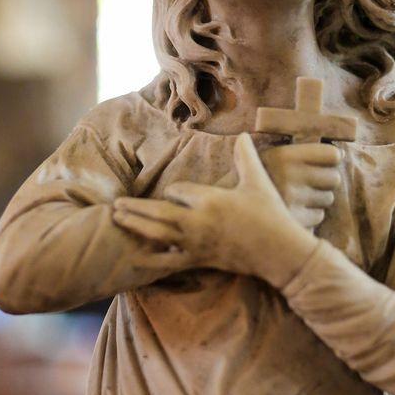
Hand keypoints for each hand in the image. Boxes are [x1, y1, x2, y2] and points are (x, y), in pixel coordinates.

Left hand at [112, 133, 317, 287]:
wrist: (280, 252)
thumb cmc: (270, 214)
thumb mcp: (258, 181)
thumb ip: (246, 156)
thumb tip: (244, 133)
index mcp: (210, 199)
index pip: (179, 191)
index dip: (175, 192)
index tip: (174, 193)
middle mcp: (198, 221)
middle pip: (159, 212)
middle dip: (136, 209)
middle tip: (115, 205)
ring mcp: (196, 243)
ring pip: (158, 234)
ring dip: (136, 227)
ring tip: (118, 221)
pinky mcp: (200, 260)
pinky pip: (170, 261)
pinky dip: (152, 259)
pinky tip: (135, 258)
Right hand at [260, 142, 341, 229]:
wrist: (226, 209)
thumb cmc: (253, 180)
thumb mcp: (269, 158)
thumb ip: (299, 154)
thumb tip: (341, 154)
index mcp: (286, 154)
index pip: (332, 155)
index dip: (332, 159)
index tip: (326, 163)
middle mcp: (292, 175)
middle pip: (334, 178)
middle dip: (326, 182)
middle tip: (311, 184)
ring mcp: (294, 199)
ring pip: (328, 200)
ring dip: (318, 200)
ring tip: (299, 199)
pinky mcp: (295, 220)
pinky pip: (318, 216)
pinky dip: (310, 216)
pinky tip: (294, 212)